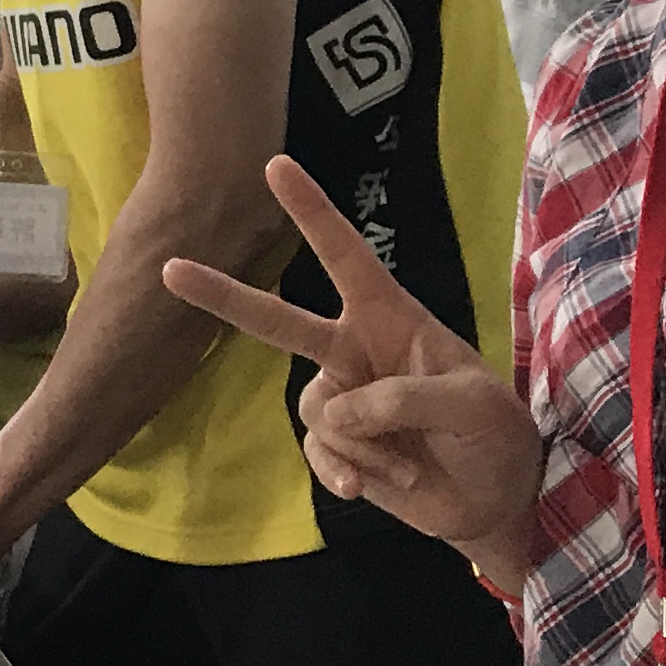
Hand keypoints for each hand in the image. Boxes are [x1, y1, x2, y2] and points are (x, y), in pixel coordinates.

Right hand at [159, 156, 537, 570]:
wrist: (494, 500)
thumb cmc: (494, 435)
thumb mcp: (471, 405)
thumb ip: (404, 398)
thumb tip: (338, 414)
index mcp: (392, 319)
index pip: (346, 257)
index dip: (312, 211)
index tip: (276, 165)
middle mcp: (356, 350)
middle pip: (278, 320)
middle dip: (224, 295)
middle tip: (170, 268)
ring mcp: (343, 400)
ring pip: (314, 408)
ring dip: (362, 443)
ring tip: (408, 463)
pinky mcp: (337, 448)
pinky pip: (316, 452)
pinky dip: (342, 471)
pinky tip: (366, 488)